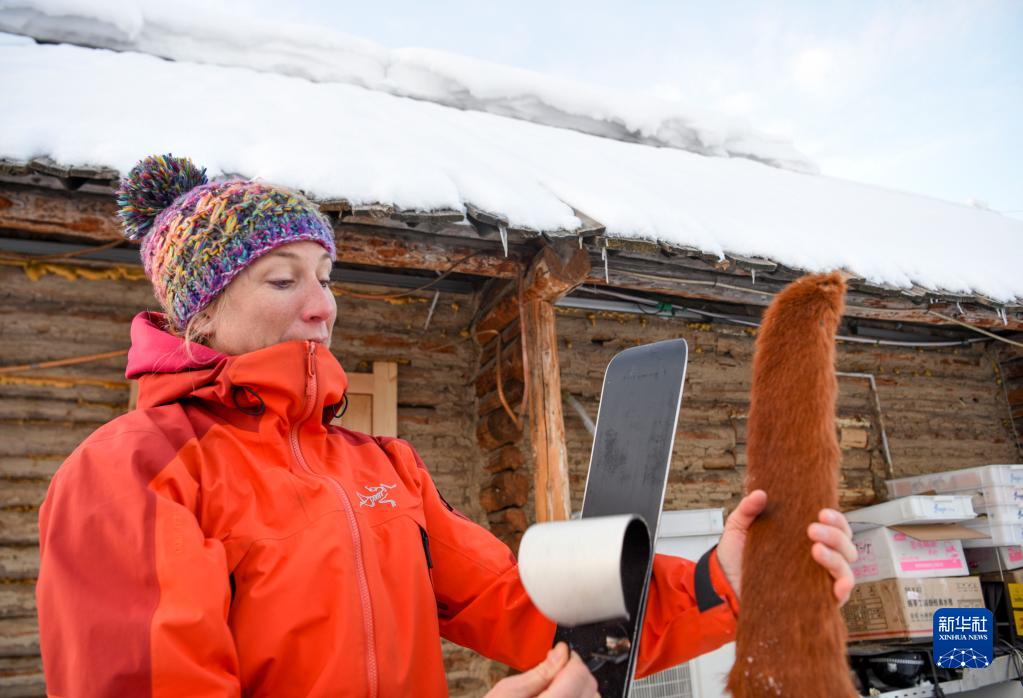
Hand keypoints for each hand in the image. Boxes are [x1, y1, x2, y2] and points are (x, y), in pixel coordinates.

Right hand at [486, 642, 598, 697]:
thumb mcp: (509, 690)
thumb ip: (540, 672)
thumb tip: (562, 653)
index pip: (578, 675)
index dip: (570, 659)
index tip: (560, 654)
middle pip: (591, 688)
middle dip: (576, 673)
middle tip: (555, 669)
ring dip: (581, 689)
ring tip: (557, 687)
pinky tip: (562, 697)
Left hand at [716, 489, 856, 604]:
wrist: (724, 587)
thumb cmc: (736, 558)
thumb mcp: (738, 528)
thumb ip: (748, 509)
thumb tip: (760, 494)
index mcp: (804, 538)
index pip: (834, 527)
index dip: (836, 519)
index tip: (822, 513)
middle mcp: (816, 558)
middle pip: (845, 545)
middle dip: (835, 535)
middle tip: (812, 530)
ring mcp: (817, 579)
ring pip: (845, 568)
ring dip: (837, 558)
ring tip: (815, 550)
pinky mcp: (815, 600)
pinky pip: (840, 596)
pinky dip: (845, 589)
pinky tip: (838, 585)